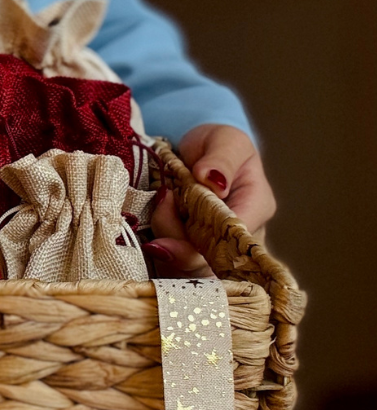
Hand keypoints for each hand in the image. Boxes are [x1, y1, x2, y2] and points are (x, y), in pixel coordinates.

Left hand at [147, 124, 275, 276]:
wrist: (198, 150)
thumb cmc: (218, 144)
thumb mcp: (226, 140)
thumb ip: (222, 159)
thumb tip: (211, 178)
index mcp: (255, 209)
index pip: (233, 243)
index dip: (200, 247)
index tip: (166, 240)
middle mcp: (239, 237)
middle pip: (210, 264)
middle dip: (177, 247)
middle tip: (161, 212)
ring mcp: (215, 248)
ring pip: (189, 270)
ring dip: (166, 245)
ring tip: (161, 207)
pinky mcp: (192, 252)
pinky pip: (174, 266)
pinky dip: (159, 250)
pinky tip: (154, 227)